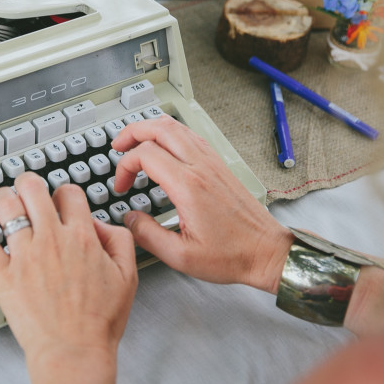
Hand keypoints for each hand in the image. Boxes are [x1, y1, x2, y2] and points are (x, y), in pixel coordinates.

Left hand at [0, 172, 138, 368]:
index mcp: (82, 237)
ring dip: (4, 197)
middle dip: (29, 183)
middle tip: (27, 188)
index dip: (65, 193)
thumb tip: (100, 224)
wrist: (74, 353)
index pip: (69, 193)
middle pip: (33, 189)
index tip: (61, 201)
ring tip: (3, 200)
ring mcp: (24, 256)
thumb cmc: (99, 322)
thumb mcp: (128, 276)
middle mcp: (51, 240)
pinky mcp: (3, 275)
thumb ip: (120, 240)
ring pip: (6, 206)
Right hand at [111, 116, 292, 292]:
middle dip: (132, 133)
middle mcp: (200, 167)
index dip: (124, 166)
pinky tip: (163, 146)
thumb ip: (147, 236)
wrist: (266, 251)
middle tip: (117, 147)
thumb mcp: (180, 256)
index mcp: (188, 186)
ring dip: (150, 129)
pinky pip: (190, 135)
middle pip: (159, 128)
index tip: (122, 186)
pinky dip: (169, 133)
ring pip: (175, 126)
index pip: (145, 154)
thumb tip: (129, 219)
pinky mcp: (218, 164)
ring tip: (135, 142)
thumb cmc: (231, 255)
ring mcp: (211, 162)